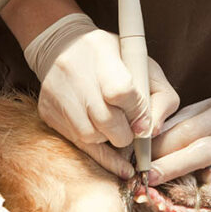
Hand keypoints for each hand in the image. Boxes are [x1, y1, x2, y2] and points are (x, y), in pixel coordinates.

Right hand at [25, 14, 179, 177]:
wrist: (63, 47)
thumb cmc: (115, 59)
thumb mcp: (145, 67)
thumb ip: (161, 97)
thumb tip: (151, 131)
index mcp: (102, 53)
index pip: (121, 91)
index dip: (137, 112)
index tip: (143, 121)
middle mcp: (75, 74)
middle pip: (107, 121)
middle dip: (126, 132)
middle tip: (130, 128)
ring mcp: (59, 96)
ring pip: (92, 137)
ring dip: (110, 140)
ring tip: (115, 128)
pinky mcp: (49, 113)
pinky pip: (77, 144)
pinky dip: (100, 155)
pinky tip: (118, 164)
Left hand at [148, 95, 210, 203]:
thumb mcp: (202, 112)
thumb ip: (176, 126)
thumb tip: (142, 146)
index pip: (186, 131)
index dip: (161, 148)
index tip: (139, 161)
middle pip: (203, 153)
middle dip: (172, 167)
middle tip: (148, 178)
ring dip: (206, 183)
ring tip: (197, 183)